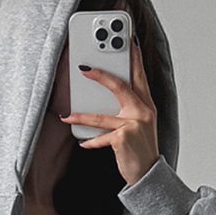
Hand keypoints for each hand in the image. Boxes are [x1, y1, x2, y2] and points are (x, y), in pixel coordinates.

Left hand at [60, 38, 158, 186]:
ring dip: (81, 116)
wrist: (148, 173)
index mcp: (146, 105)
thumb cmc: (140, 148)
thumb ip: (128, 110)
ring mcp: (134, 124)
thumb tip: (105, 99)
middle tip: (84, 68)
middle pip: (120, 86)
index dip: (134, 58)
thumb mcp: (139, 125)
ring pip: (102, 116)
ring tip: (67, 115)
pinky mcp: (123, 139)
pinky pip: (101, 137)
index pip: (139, 76)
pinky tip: (83, 143)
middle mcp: (142, 111)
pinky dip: (90, 141)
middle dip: (101, 75)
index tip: (128, 41)